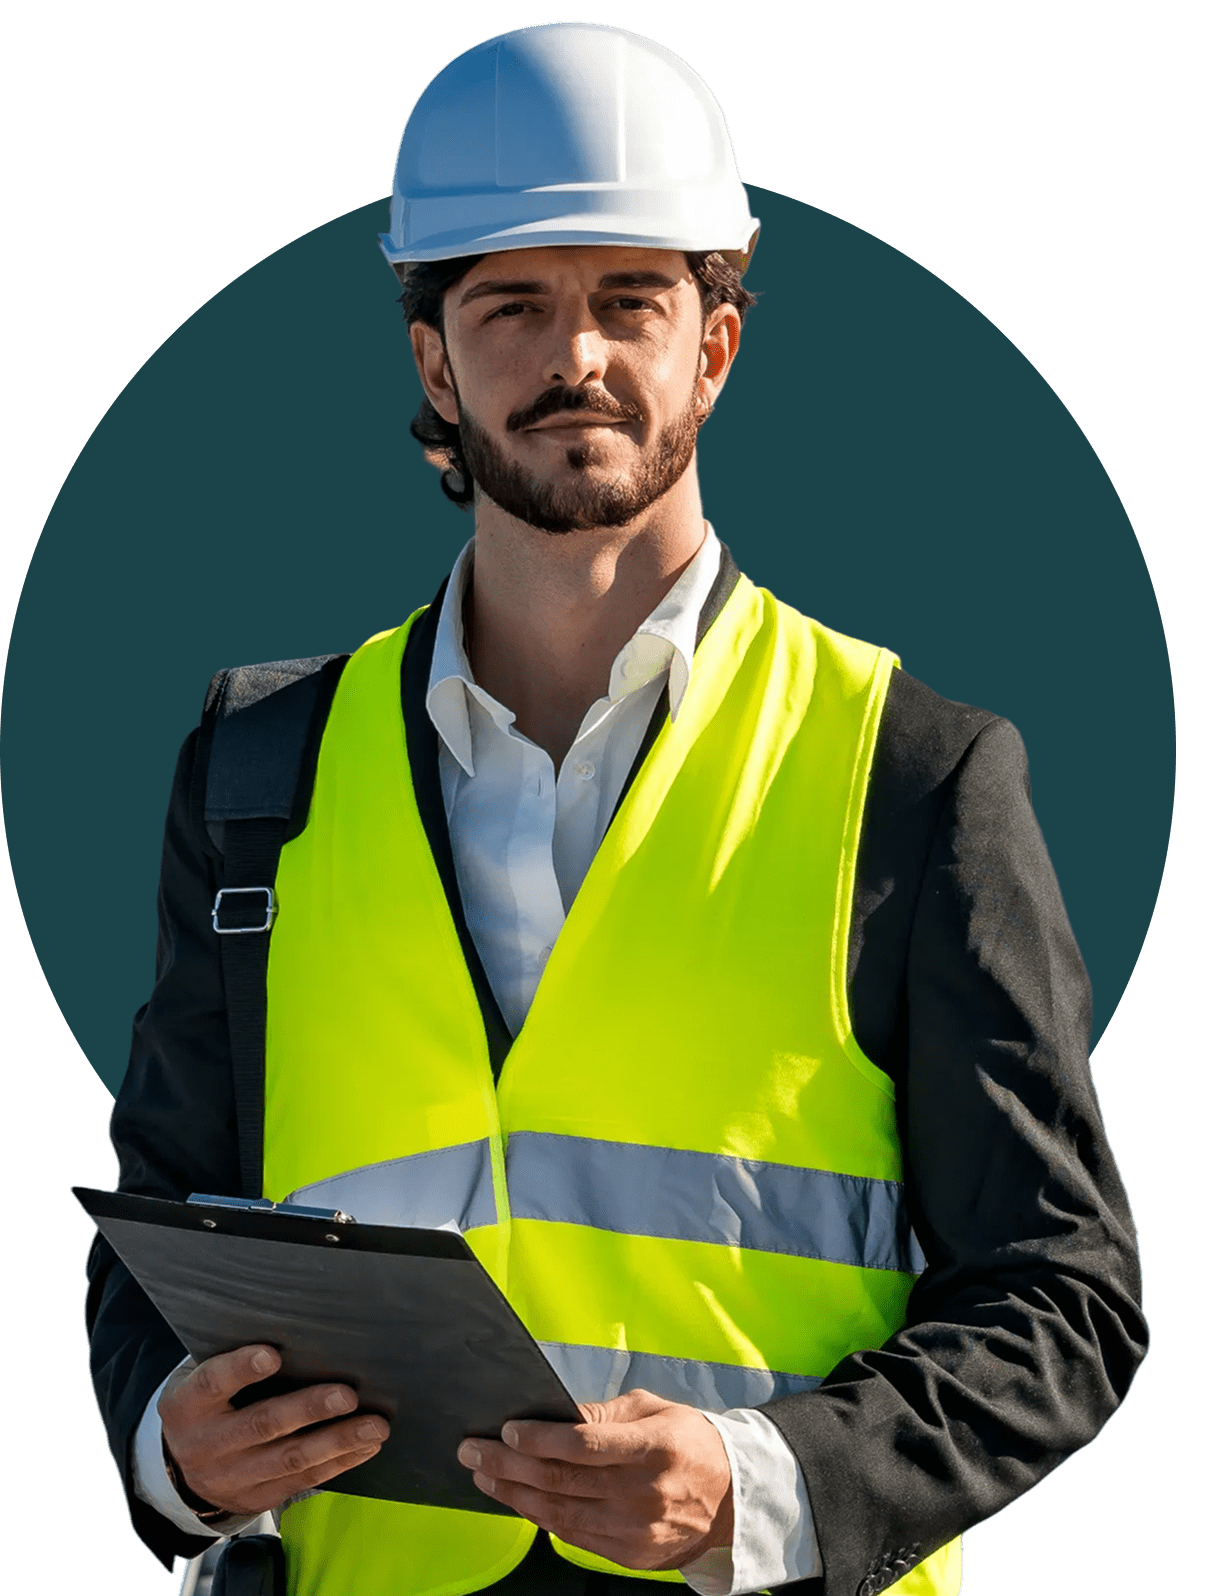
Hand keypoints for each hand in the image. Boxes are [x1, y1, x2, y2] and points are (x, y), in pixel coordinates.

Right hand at [158, 1344, 389, 1516]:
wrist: (178, 1470)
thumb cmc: (207, 1403)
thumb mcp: (200, 1380)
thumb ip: (234, 1361)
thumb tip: (297, 1333)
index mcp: (186, 1406)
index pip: (212, 1383)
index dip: (240, 1369)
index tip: (271, 1355)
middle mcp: (206, 1445)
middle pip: (261, 1425)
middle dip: (308, 1410)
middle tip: (347, 1395)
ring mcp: (231, 1477)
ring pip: (289, 1459)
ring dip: (337, 1441)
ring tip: (374, 1426)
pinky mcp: (257, 1498)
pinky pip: (303, 1480)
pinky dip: (338, 1462)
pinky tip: (365, 1446)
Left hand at [456, 1388, 732, 1570]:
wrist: (734, 1498)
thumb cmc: (690, 1443)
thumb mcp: (654, 1411)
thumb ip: (604, 1415)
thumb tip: (555, 1415)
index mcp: (652, 1447)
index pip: (584, 1445)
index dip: (541, 1439)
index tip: (508, 1429)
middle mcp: (642, 1492)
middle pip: (562, 1480)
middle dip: (510, 1465)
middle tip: (474, 1451)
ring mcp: (635, 1529)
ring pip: (560, 1513)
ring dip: (515, 1495)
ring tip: (485, 1476)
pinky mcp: (629, 1555)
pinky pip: (574, 1536)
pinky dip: (542, 1518)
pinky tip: (520, 1501)